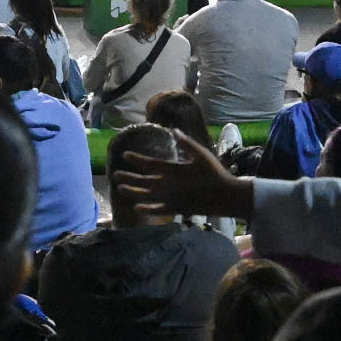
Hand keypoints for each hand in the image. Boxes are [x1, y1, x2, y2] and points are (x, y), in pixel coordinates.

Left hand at [112, 134, 255, 223]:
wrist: (225, 196)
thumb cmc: (214, 172)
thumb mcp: (201, 154)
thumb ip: (186, 143)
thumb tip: (174, 130)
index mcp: (173, 170)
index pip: (150, 163)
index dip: (136, 159)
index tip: (125, 155)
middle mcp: (168, 185)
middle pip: (143, 181)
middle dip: (129, 177)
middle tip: (115, 175)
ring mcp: (170, 198)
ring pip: (146, 196)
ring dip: (132, 192)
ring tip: (120, 188)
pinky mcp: (176, 209)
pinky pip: (158, 210)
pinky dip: (147, 209)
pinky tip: (137, 208)